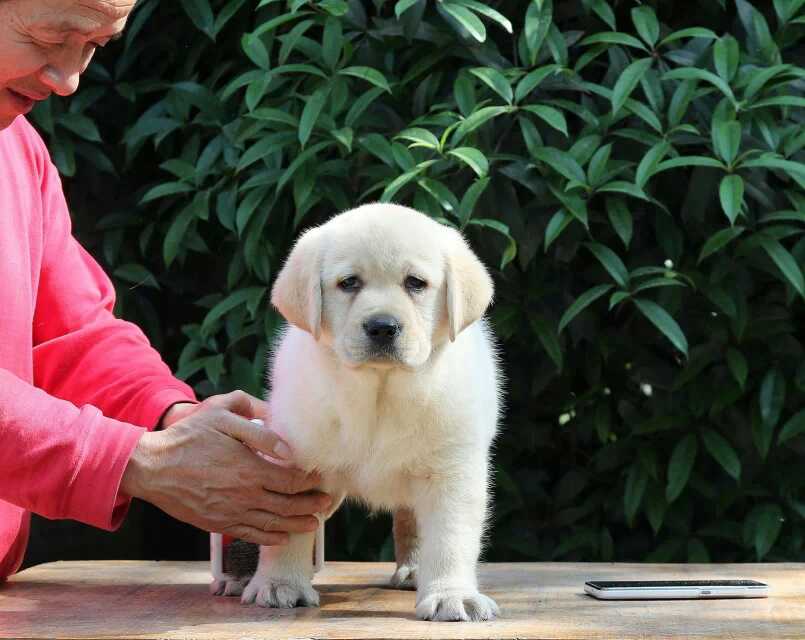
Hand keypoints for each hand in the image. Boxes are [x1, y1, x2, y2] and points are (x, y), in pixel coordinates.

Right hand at [121, 390, 330, 545]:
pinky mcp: (218, 523)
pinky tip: (283, 536)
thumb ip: (258, 430)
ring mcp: (231, 512)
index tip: (322, 478)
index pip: (292, 481)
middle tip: (327, 503)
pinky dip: (271, 537)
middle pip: (288, 505)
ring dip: (297, 525)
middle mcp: (244, 494)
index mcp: (249, 468)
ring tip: (314, 524)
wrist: (153, 466)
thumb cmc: (189, 436)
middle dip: (311, 505)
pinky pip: (251, 534)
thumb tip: (288, 448)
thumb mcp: (222, 416)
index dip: (311, 481)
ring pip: (273, 523)